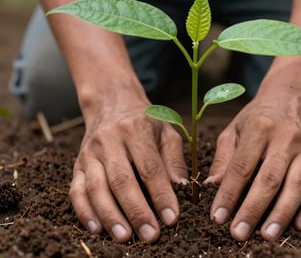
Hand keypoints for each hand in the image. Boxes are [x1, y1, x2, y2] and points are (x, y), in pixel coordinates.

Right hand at [69, 91, 187, 242]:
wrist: (112, 104)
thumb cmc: (145, 122)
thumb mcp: (166, 132)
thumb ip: (174, 159)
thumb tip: (181, 189)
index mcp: (135, 129)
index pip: (149, 166)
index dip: (160, 194)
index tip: (171, 218)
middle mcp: (109, 140)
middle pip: (121, 180)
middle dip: (136, 211)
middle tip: (151, 235)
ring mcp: (90, 152)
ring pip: (96, 187)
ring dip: (110, 216)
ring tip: (125, 238)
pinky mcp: (77, 164)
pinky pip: (76, 190)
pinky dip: (85, 212)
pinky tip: (97, 229)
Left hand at [207, 82, 300, 241]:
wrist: (294, 98)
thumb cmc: (259, 117)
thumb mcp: (235, 128)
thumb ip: (224, 157)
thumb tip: (213, 186)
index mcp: (260, 129)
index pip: (241, 166)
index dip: (228, 193)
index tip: (217, 216)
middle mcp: (286, 139)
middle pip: (269, 179)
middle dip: (253, 209)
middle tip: (238, 233)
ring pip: (296, 186)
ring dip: (281, 214)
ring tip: (266, 235)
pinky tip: (300, 226)